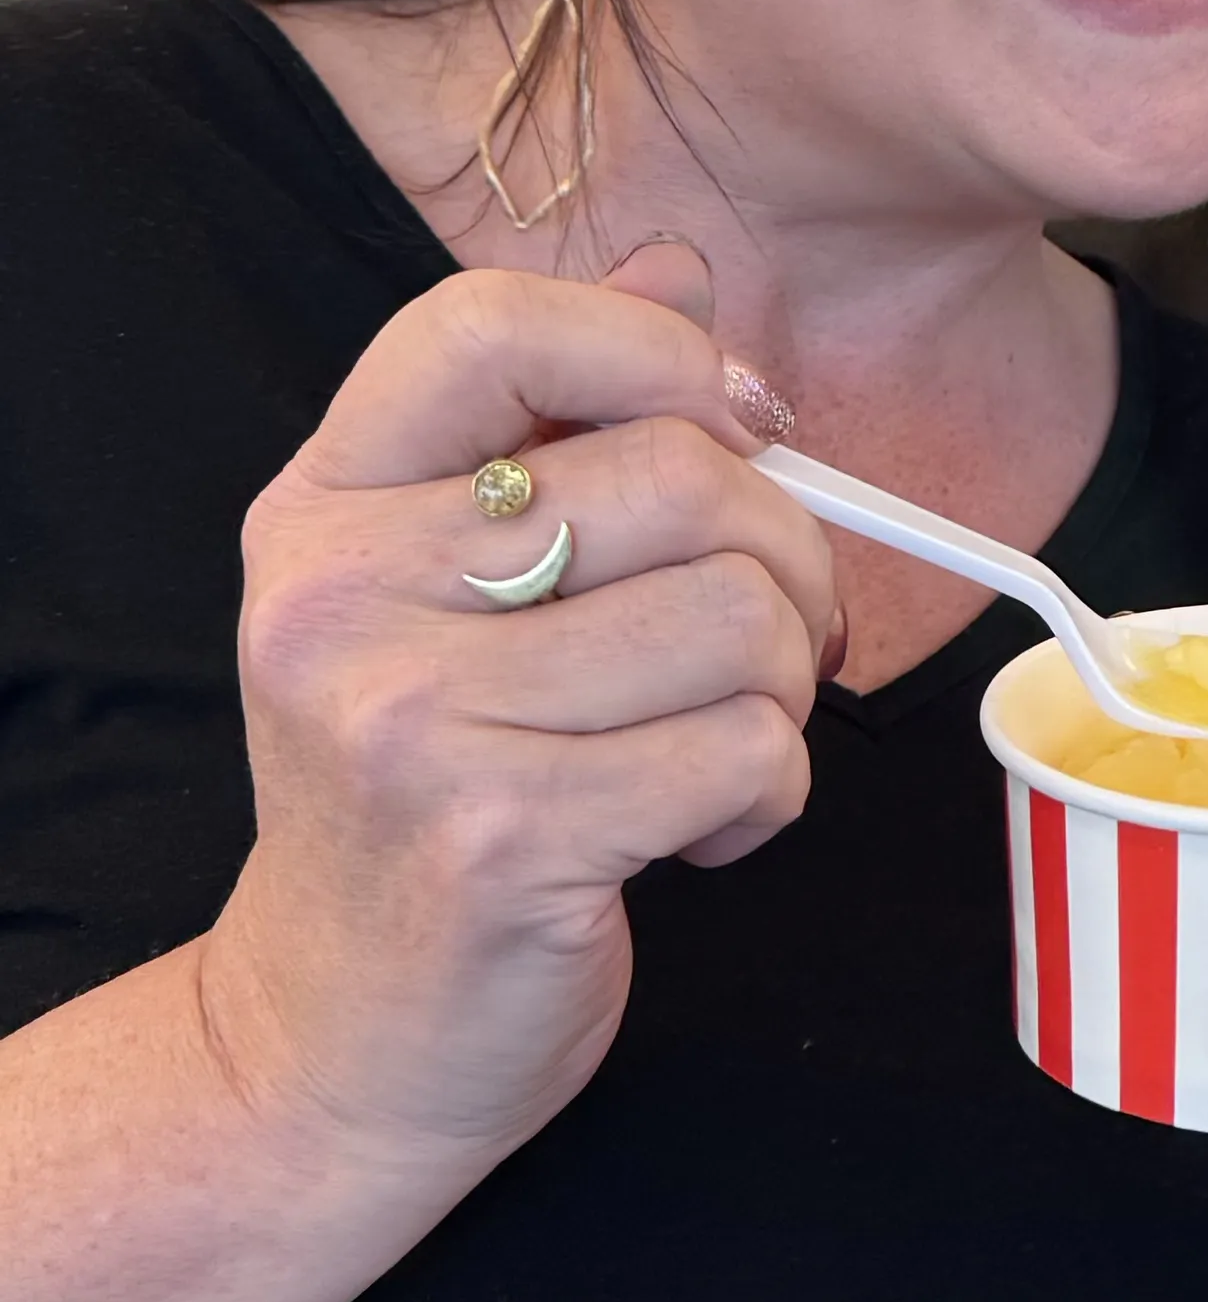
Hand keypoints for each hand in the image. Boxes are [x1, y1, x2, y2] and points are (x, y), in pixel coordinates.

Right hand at [205, 241, 842, 1188]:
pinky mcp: (506, 836)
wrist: (340, 1037)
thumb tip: (683, 264)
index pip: (494, 320)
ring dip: (780, 698)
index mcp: (327, 505)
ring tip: (702, 751)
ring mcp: (413, 718)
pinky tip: (692, 832)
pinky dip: (766, 797)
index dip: (659, 349)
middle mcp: (343, 595)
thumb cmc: (432, 795)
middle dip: (785, 563)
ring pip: (746, 618)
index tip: (738, 426)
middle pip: (686, 476)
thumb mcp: (450, 592)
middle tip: (763, 647)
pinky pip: (752, 752)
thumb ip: (560, 422)